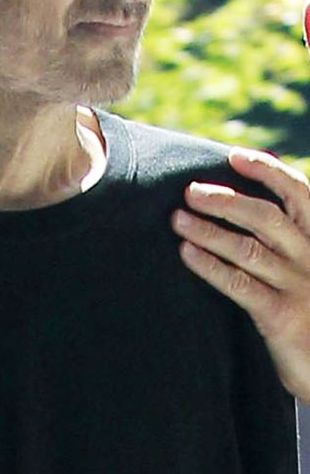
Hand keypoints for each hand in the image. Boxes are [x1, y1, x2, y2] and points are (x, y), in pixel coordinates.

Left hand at [171, 148, 309, 401]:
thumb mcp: (305, 267)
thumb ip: (283, 239)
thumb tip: (233, 203)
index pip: (299, 193)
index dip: (267, 171)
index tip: (234, 156)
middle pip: (266, 217)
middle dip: (225, 200)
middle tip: (190, 192)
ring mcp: (298, 287)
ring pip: (247, 248)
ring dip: (208, 230)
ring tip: (177, 219)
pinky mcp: (282, 317)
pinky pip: (240, 284)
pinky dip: (210, 266)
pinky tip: (187, 253)